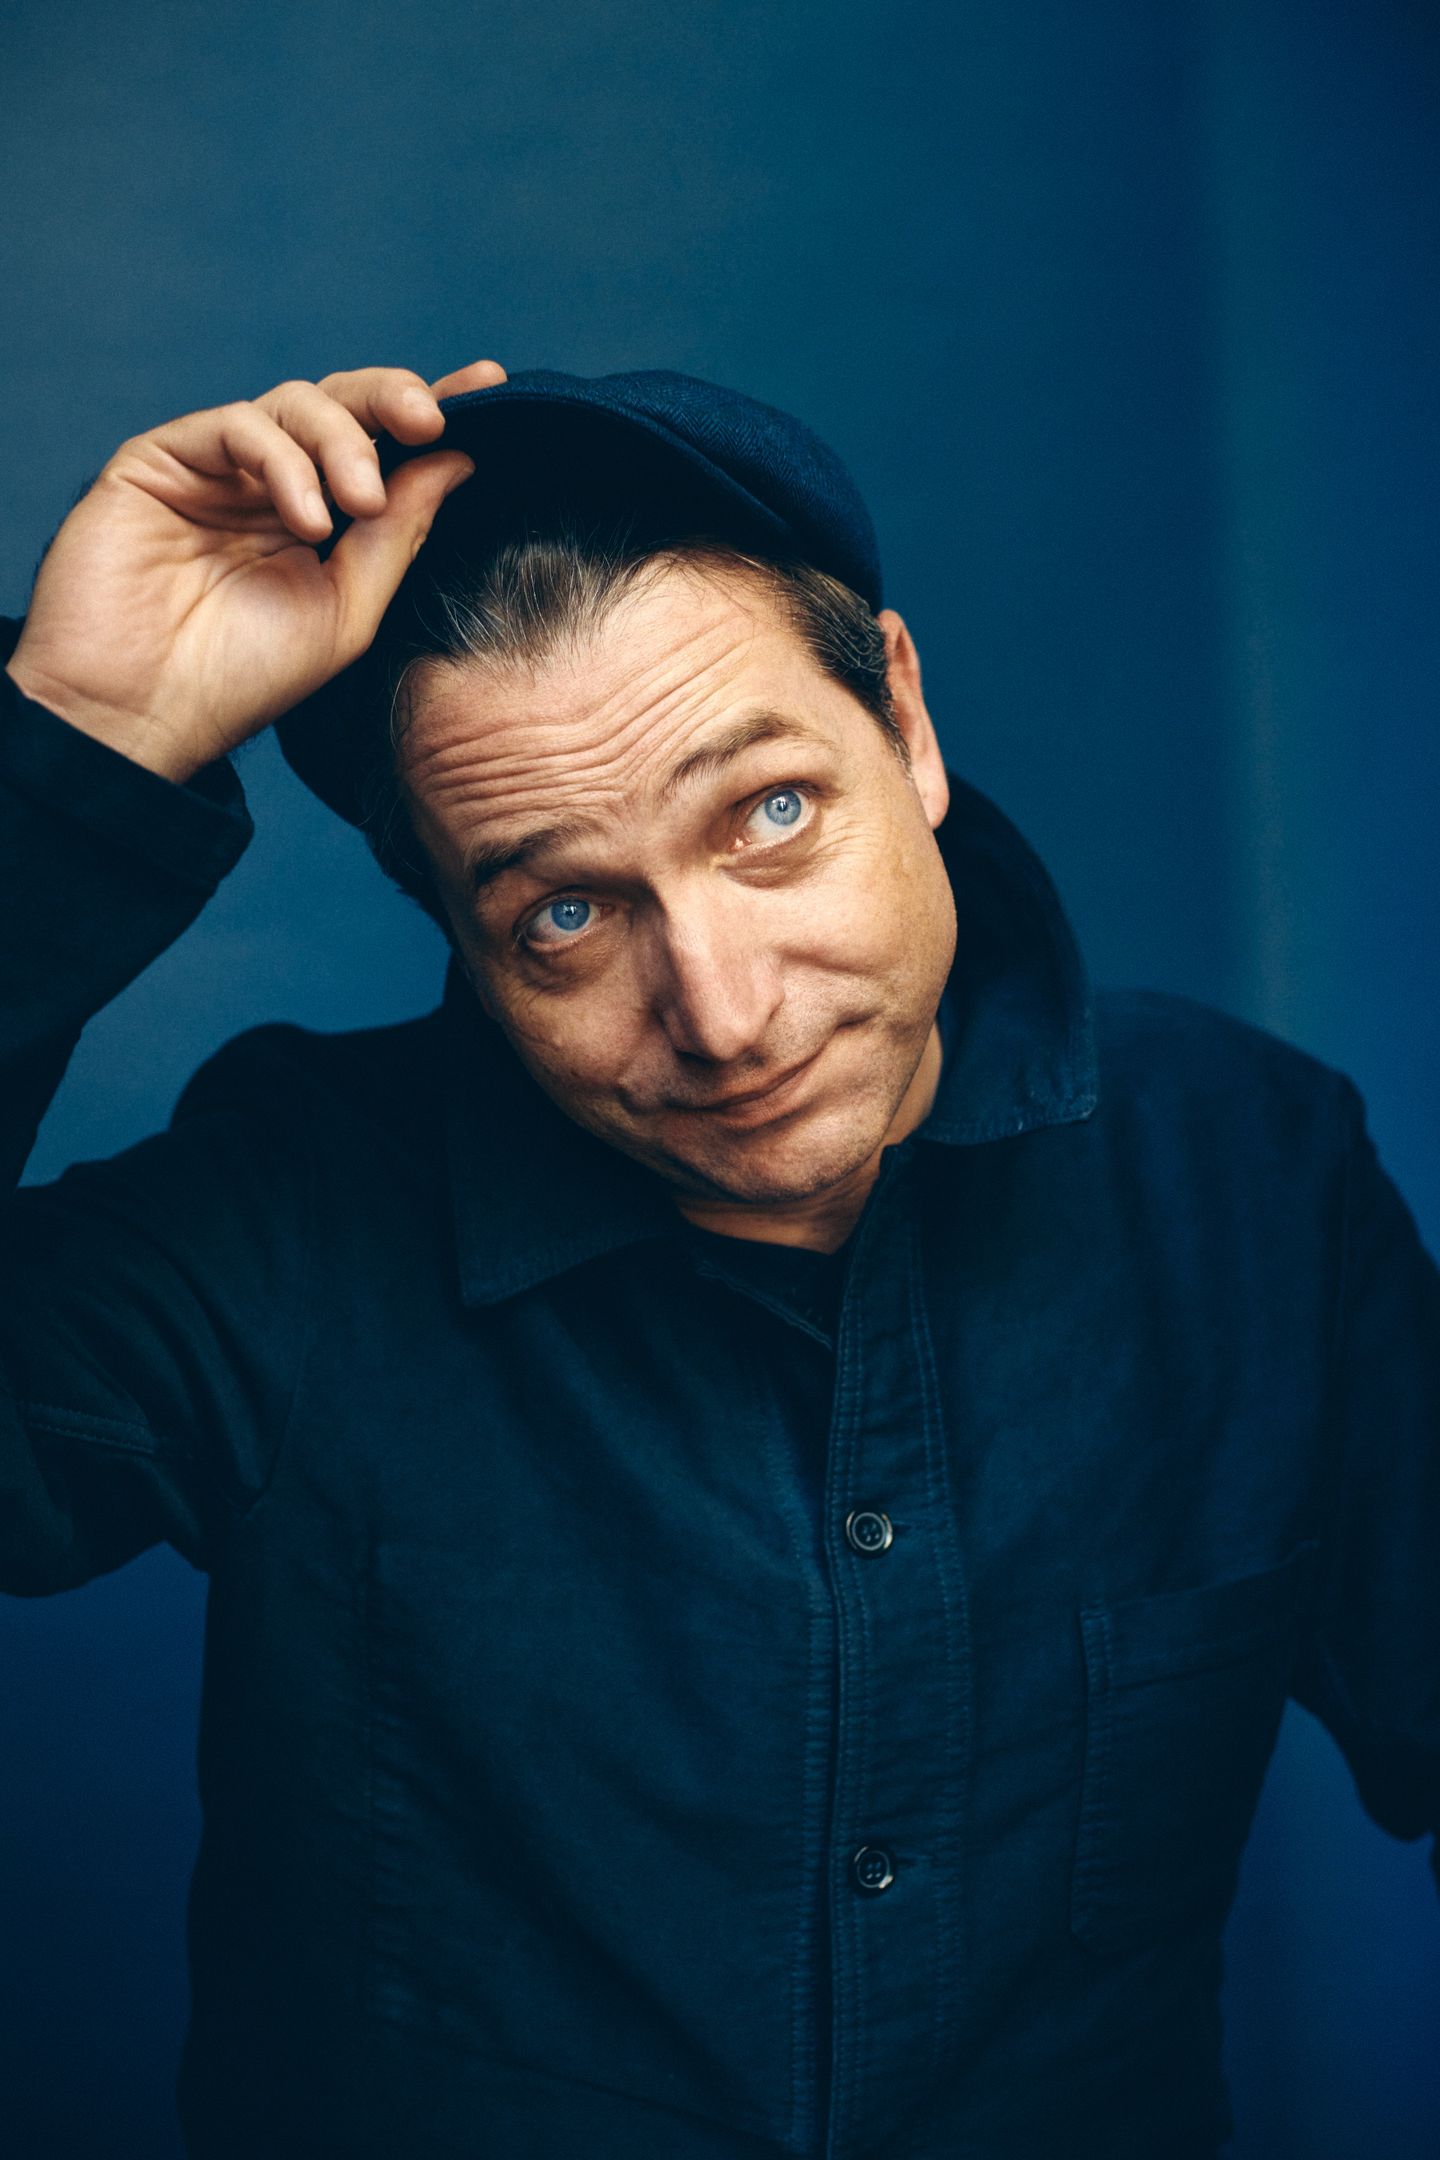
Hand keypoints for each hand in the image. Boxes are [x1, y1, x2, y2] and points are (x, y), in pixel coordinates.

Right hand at [3, 357, 505, 780]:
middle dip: (395, 400)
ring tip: (357, 505)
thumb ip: (398, 535)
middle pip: (344, 404)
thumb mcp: (347, 611)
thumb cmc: (240, 679)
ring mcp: (217, 468)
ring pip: (296, 403)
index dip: (435, 410)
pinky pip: (238, 426)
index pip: (384, 447)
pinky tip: (306, 519)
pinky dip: (283, 463)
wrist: (141, 713)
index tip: (490, 385)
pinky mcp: (163, 458)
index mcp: (319, 519)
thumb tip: (458, 460)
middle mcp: (271, 484)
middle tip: (431, 423)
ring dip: (343, 442)